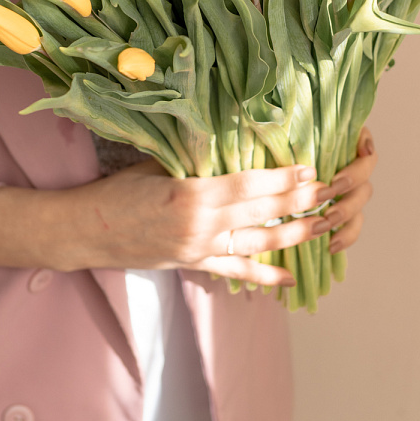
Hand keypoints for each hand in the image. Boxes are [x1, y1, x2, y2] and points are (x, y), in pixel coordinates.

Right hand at [67, 128, 376, 288]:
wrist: (88, 230)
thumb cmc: (119, 190)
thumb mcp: (157, 164)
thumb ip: (195, 160)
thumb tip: (232, 143)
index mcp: (192, 193)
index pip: (250, 185)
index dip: (283, 178)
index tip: (311, 168)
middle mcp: (201, 225)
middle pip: (262, 213)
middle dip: (300, 202)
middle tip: (331, 192)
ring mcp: (199, 249)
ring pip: (258, 244)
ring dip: (294, 236)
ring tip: (323, 226)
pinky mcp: (194, 264)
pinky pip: (236, 271)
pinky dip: (264, 276)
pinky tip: (291, 277)